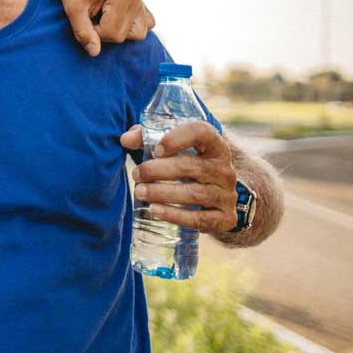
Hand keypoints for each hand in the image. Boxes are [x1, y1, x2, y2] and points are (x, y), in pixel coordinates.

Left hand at [56, 0, 153, 56]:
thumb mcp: (73, 10)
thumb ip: (83, 32)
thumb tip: (94, 53)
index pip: (112, 34)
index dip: (94, 32)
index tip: (85, 18)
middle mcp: (135, 0)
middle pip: (123, 36)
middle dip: (104, 33)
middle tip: (92, 17)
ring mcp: (140, 3)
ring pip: (138, 34)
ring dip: (119, 31)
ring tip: (104, 19)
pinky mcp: (141, 6)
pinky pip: (147, 24)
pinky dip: (133, 26)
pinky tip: (117, 19)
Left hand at [121, 120, 237, 234]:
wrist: (217, 197)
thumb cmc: (189, 166)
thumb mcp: (175, 149)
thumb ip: (149, 138)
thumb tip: (125, 139)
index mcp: (215, 146)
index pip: (202, 133)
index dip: (178, 138)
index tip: (156, 149)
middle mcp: (225, 169)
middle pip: (193, 167)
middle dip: (160, 170)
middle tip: (137, 174)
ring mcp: (227, 195)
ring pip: (195, 194)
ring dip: (163, 193)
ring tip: (140, 192)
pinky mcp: (225, 218)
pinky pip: (200, 219)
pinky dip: (175, 216)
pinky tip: (155, 210)